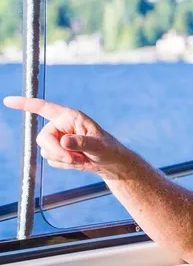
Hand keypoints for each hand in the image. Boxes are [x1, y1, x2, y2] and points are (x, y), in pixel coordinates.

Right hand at [3, 96, 130, 178]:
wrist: (109, 162)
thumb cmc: (108, 149)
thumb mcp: (99, 145)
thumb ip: (82, 143)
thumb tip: (64, 141)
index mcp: (70, 117)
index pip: (44, 108)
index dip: (26, 104)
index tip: (8, 101)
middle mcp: (60, 126)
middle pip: (42, 138)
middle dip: (56, 151)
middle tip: (74, 159)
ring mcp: (57, 139)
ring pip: (46, 151)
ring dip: (63, 159)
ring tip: (82, 158)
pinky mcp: (57, 151)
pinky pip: (51, 160)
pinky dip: (64, 164)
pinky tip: (78, 161)